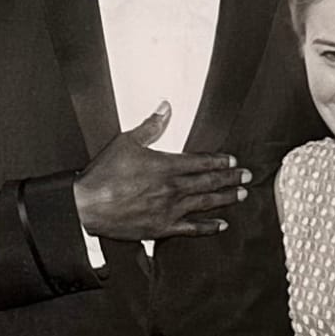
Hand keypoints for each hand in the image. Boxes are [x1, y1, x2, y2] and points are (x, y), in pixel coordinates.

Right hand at [73, 102, 250, 241]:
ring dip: (225, 198)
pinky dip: (208, 227)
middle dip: (230, 178)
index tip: (232, 160)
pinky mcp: (161, 228)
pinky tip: (221, 225)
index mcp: (166, 165)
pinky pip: (191, 228)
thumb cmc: (104, 174)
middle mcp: (172, 188)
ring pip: (205, 203)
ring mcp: (169, 210)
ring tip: (240, 195)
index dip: (219, 161)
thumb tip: (165, 107)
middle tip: (246, 176)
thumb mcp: (126, 141)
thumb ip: (151, 125)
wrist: (87, 205)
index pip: (201, 161)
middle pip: (208, 182)